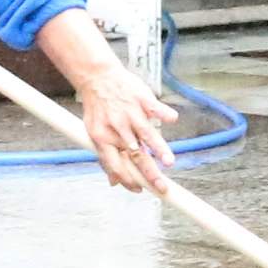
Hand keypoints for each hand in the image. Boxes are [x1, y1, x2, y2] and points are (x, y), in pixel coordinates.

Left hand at [41, 11, 178, 193]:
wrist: (97, 78)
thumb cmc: (98, 108)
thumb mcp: (95, 133)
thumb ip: (106, 158)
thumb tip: (114, 183)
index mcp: (102, 139)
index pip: (115, 165)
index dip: (128, 180)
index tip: (141, 190)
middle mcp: (117, 128)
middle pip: (135, 156)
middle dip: (149, 174)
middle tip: (162, 188)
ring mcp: (130, 113)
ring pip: (146, 135)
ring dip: (159, 149)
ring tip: (169, 163)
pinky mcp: (141, 99)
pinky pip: (154, 108)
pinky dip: (163, 113)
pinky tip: (172, 119)